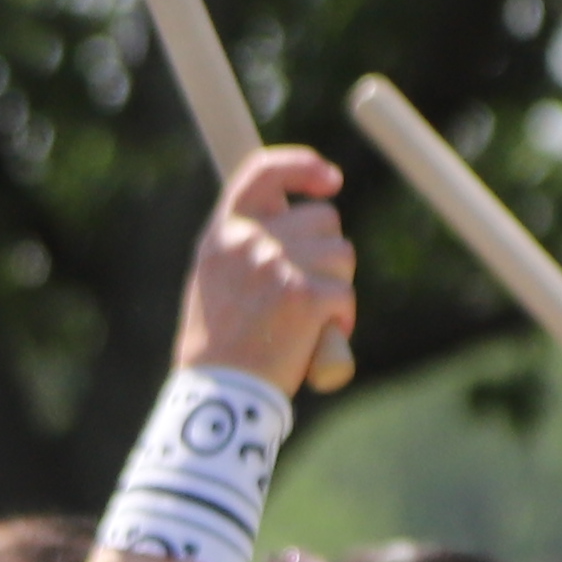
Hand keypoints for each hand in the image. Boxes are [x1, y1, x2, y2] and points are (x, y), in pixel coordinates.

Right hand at [176, 145, 357, 385]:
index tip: (331, 181)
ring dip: (336, 288)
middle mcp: (248, 241)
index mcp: (223, 233)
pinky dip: (340, 321)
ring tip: (306, 322)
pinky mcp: (303, 295)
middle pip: (323, 220)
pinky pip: (344, 295)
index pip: (264, 171)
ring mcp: (276, 265)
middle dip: (327, 255)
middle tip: (306, 295)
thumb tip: (297, 221)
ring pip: (341, 256)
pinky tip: (314, 343)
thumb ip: (248, 245)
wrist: (218, 395)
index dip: (302, 166)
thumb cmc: (219, 348)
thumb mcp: (217, 281)